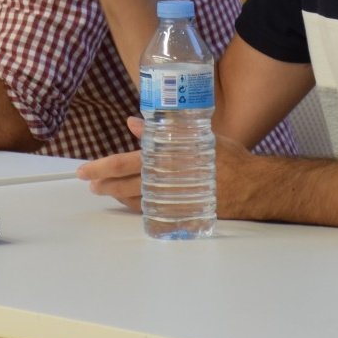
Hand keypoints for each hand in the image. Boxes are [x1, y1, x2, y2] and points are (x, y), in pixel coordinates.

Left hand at [77, 117, 258, 220]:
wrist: (251, 185)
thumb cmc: (225, 157)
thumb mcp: (194, 136)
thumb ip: (160, 131)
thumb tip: (133, 123)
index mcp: (165, 160)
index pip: (124, 164)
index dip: (101, 168)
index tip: (86, 171)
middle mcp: (164, 182)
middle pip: (124, 186)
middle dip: (104, 184)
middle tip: (90, 183)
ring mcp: (171, 201)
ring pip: (135, 201)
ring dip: (117, 196)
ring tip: (105, 191)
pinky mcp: (179, 214)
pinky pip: (151, 212)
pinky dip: (137, 206)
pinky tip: (131, 202)